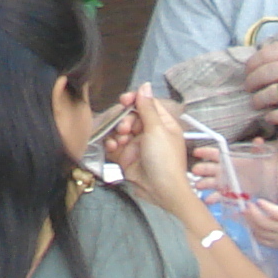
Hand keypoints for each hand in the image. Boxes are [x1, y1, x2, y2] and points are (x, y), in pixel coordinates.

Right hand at [104, 85, 202, 207]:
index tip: (125, 100)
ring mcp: (138, 145)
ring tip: (120, 140)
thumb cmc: (165, 160)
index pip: (147, 105)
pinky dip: (111, 144)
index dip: (135, 100)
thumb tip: (145, 86)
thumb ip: (147, 107)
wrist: (162, 191)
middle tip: (125, 128)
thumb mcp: (157, 130)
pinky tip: (113, 147)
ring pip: (120, 130)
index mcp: (163, 124)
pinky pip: (114, 145)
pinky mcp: (126, 157)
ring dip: (117, 132)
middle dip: (124, 119)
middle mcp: (150, 133)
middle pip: (130, 116)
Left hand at [245, 190, 277, 253]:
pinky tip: (251, 226)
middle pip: (266, 224)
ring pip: (262, 233)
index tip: (258, 200)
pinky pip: (264, 242)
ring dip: (251, 223)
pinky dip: (255, 235)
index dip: (267, 207)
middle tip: (247, 206)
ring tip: (245, 214)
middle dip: (254, 214)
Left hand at [246, 27, 277, 128]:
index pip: (262, 56)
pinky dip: (276, 116)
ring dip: (259, 101)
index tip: (247, 71)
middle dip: (251, 84)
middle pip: (263, 76)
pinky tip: (270, 118)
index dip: (251, 66)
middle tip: (248, 89)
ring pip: (271, 94)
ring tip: (256, 103)